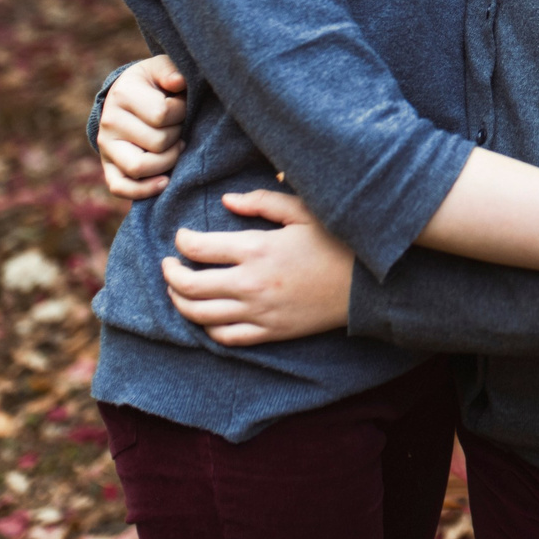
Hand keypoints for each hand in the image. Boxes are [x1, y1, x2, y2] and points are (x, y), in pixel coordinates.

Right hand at [99, 55, 187, 199]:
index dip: (182, 111)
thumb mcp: (162, 68)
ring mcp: (106, 147)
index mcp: (122, 94)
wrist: (129, 97)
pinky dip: (144, 190)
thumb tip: (178, 82)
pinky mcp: (108, 167)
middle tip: (181, 126)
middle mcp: (109, 122)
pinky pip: (121, 187)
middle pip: (157, 142)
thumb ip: (171, 71)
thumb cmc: (154, 83)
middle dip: (178, 135)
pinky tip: (165, 182)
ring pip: (140, 167)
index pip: (162, 114)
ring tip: (177, 147)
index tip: (183, 106)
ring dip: (168, 161)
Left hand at [164, 190, 355, 346]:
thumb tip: (226, 200)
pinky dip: (207, 329)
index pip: (199, 248)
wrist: (369, 285)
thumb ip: (262, 202)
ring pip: (200, 315)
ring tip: (178, 291)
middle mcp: (250, 284)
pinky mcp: (270, 332)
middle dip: (171, 274)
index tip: (181, 237)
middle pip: (190, 285)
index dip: (182, 241)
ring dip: (180, 302)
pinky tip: (206, 317)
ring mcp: (259, 313)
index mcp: (257, 249)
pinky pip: (226, 337)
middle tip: (169, 265)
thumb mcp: (303, 211)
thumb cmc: (338, 241)